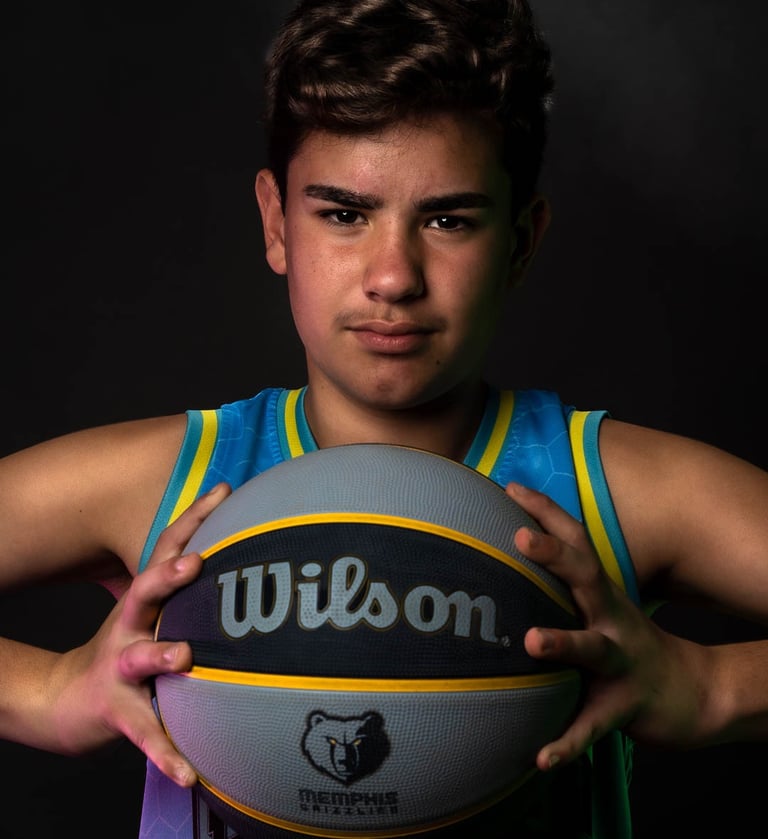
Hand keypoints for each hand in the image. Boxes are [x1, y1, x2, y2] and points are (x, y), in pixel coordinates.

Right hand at [49, 483, 230, 786]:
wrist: (68, 700)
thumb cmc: (128, 648)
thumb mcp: (153, 612)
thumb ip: (187, 587)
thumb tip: (238, 554)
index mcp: (147, 600)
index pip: (169, 550)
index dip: (194, 517)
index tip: (225, 489)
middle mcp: (132, 626)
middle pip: (145, 592)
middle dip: (168, 576)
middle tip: (195, 563)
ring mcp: (121, 668)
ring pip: (141, 659)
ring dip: (162, 657)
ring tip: (186, 657)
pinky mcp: (118, 710)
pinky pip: (145, 733)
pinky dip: (166, 753)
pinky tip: (189, 773)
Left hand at [505, 482, 706, 770]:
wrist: (695, 693)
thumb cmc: (628, 643)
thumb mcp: (601, 606)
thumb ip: (563, 585)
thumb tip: (513, 552)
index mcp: (601, 593)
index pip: (575, 542)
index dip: (546, 511)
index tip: (510, 486)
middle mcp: (612, 619)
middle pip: (585, 579)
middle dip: (555, 557)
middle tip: (521, 538)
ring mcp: (621, 662)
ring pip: (591, 649)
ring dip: (561, 643)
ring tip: (530, 642)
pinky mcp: (624, 706)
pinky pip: (592, 726)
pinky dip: (567, 742)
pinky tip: (540, 757)